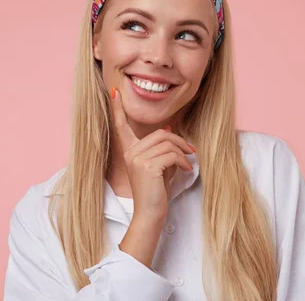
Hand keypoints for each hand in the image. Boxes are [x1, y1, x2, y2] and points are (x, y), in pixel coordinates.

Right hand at [111, 87, 194, 221]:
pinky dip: (183, 161)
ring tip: (188, 164)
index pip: (121, 125)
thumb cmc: (156, 192)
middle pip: (160, 134)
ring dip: (183, 153)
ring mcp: (137, 158)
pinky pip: (171, 154)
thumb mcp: (159, 166)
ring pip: (168, 143)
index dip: (117, 108)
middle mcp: (130, 152)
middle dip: (178, 141)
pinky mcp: (147, 166)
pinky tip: (186, 169)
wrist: (150, 213)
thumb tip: (169, 130)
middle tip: (190, 152)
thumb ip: (161, 148)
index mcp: (129, 151)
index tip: (114, 92)